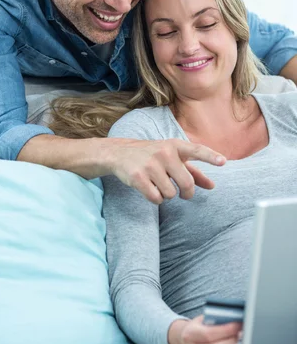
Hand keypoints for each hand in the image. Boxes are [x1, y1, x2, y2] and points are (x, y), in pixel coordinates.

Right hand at [109, 138, 225, 203]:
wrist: (120, 153)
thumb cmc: (153, 156)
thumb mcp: (173, 158)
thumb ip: (193, 171)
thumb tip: (212, 186)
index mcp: (175, 145)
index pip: (196, 150)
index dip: (210, 157)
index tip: (223, 162)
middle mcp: (164, 152)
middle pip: (186, 184)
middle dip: (186, 193)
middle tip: (183, 194)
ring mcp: (150, 164)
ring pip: (170, 194)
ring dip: (166, 195)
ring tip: (158, 184)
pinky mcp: (138, 177)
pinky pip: (156, 198)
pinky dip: (156, 199)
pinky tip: (149, 189)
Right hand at [168, 316, 247, 343]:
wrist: (186, 341)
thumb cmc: (198, 329)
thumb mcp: (201, 319)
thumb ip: (213, 319)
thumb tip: (232, 319)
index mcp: (189, 335)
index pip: (209, 334)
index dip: (226, 330)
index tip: (237, 325)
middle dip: (231, 341)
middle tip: (240, 333)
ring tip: (238, 343)